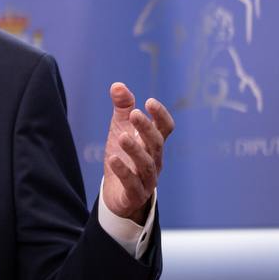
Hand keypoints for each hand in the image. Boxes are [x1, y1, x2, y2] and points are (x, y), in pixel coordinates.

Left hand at [102, 82, 174, 223]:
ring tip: (121, 136)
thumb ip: (122, 109)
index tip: (149, 101)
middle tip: (134, 114)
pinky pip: (132, 184)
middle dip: (146, 129)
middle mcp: (154, 160)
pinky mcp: (134, 194)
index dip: (160, 115)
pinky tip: (112, 158)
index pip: (165, 128)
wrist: (117, 195)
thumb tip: (117, 85)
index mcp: (153, 144)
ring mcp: (147, 179)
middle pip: (156, 144)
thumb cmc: (123, 157)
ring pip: (146, 164)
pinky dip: (124, 172)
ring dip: (135, 150)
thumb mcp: (121, 130)